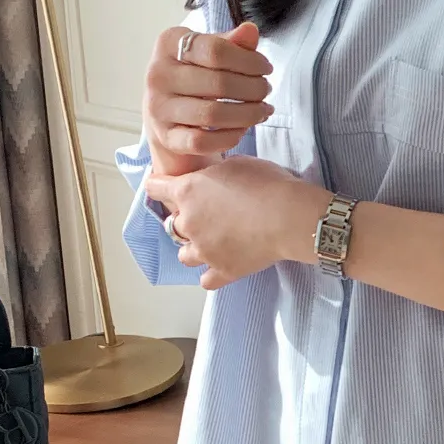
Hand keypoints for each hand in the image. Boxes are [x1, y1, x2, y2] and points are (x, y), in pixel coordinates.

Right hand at [142, 18, 269, 211]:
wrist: (165, 113)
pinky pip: (202, 142)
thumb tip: (250, 31)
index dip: (249, 60)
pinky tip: (243, 129)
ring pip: (212, 115)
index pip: (215, 50)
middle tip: (266, 90)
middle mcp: (158, 74)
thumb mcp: (208, 52)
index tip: (266, 68)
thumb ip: (231, 42)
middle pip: (218, 83)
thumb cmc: (193, 75)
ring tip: (263, 111)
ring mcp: (159, 108)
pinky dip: (229, 137)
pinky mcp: (165, 137)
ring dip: (247, 115)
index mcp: (169, 44)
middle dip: (253, 89)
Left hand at [166, 155, 285, 293]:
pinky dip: (210, 274)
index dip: (159, 186)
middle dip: (184, 218)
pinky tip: (219, 265)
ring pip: (184, 255)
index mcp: (188, 191)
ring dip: (192, 248)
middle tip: (205, 213)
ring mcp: (203, 251)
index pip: (156, 188)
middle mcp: (189, 222)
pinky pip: (206, 280)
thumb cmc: (266, 183)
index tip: (161, 187)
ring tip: (210, 242)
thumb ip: (215, 174)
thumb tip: (213, 180)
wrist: (288, 216)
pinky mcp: (222, 271)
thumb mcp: (236, 163)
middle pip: (171, 224)